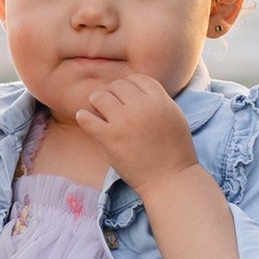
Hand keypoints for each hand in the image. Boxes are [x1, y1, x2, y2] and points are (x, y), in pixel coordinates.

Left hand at [69, 67, 198, 198]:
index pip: (137, 79)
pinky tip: (86, 120)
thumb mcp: (174, 117)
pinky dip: (84, 117)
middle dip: (113, 94)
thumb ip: (157, 101)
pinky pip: (87, 118)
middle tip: (111, 107)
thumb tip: (135, 90)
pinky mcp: (110, 138)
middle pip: (117, 85)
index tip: (126, 97)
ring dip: (97, 102)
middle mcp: (142, 107)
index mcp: (160, 100)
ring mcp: (124, 122)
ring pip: (100, 96)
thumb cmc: (174, 151)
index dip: (129, 86)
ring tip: (99, 112)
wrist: (171, 179)